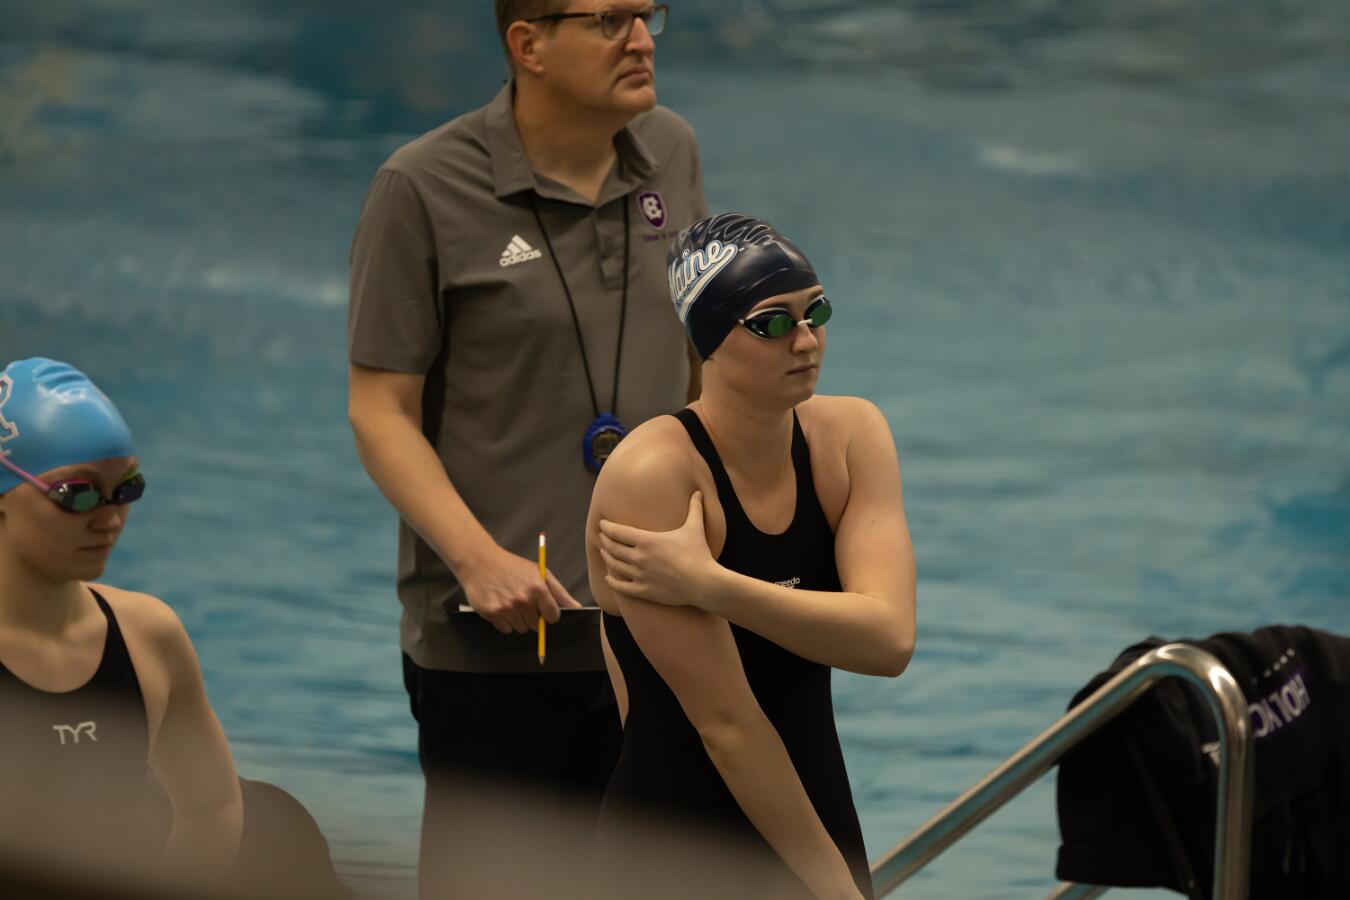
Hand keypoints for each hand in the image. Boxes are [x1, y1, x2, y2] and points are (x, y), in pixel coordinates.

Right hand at [459, 546, 581, 633]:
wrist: (480, 561)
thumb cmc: (513, 566)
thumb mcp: (540, 573)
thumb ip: (560, 593)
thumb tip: (577, 608)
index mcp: (538, 588)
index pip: (553, 617)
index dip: (548, 613)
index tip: (542, 606)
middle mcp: (523, 599)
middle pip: (537, 625)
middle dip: (532, 616)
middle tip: (523, 600)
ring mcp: (506, 607)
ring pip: (521, 629)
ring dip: (518, 619)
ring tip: (510, 601)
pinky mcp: (492, 613)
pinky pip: (506, 629)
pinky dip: (504, 621)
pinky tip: (500, 605)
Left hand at [598, 492, 715, 605]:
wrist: (703, 582)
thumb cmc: (698, 553)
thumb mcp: (695, 528)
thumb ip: (694, 508)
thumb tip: (697, 492)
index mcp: (647, 541)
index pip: (618, 532)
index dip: (607, 527)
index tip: (602, 524)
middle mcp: (639, 558)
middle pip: (613, 548)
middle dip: (605, 541)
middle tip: (601, 537)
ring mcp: (640, 576)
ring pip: (614, 566)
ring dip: (606, 558)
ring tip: (603, 553)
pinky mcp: (644, 591)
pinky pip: (621, 587)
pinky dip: (612, 581)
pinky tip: (608, 577)